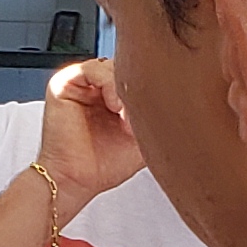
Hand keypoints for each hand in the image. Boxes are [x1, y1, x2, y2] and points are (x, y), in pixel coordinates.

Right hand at [39, 60, 144, 217]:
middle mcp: (94, 88)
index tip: (156, 110)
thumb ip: (158, 115)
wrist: (75, 180)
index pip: (135, 74)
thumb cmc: (102, 165)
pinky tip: (113, 106)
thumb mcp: (144, 137)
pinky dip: (108, 84)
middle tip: (141, 113)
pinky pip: (92, 69)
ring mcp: (79, 84)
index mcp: (110, 97)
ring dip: (124, 88)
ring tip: (124, 114)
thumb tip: (182, 97)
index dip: (149, 88)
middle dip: (138, 87)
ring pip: (112, 65)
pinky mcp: (63, 84)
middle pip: (125, 66)